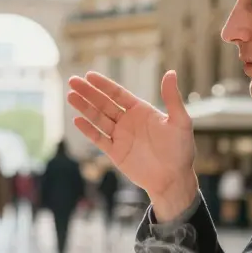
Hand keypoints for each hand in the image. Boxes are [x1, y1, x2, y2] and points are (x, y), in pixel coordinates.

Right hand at [67, 70, 197, 219]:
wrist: (173, 179)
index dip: (104, 85)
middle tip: (72, 81)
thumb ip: (172, 98)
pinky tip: (77, 120)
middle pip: (104, 103)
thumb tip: (171, 72)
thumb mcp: (180, 121)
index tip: (89, 75)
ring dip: (84, 108)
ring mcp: (120, 137)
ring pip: (98, 119)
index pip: (118, 94)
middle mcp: (128, 121)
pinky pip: (99, 139)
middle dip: (88, 92)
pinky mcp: (115, 152)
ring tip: (70, 96)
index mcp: (141, 111)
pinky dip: (88, 130)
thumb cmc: (181, 150)